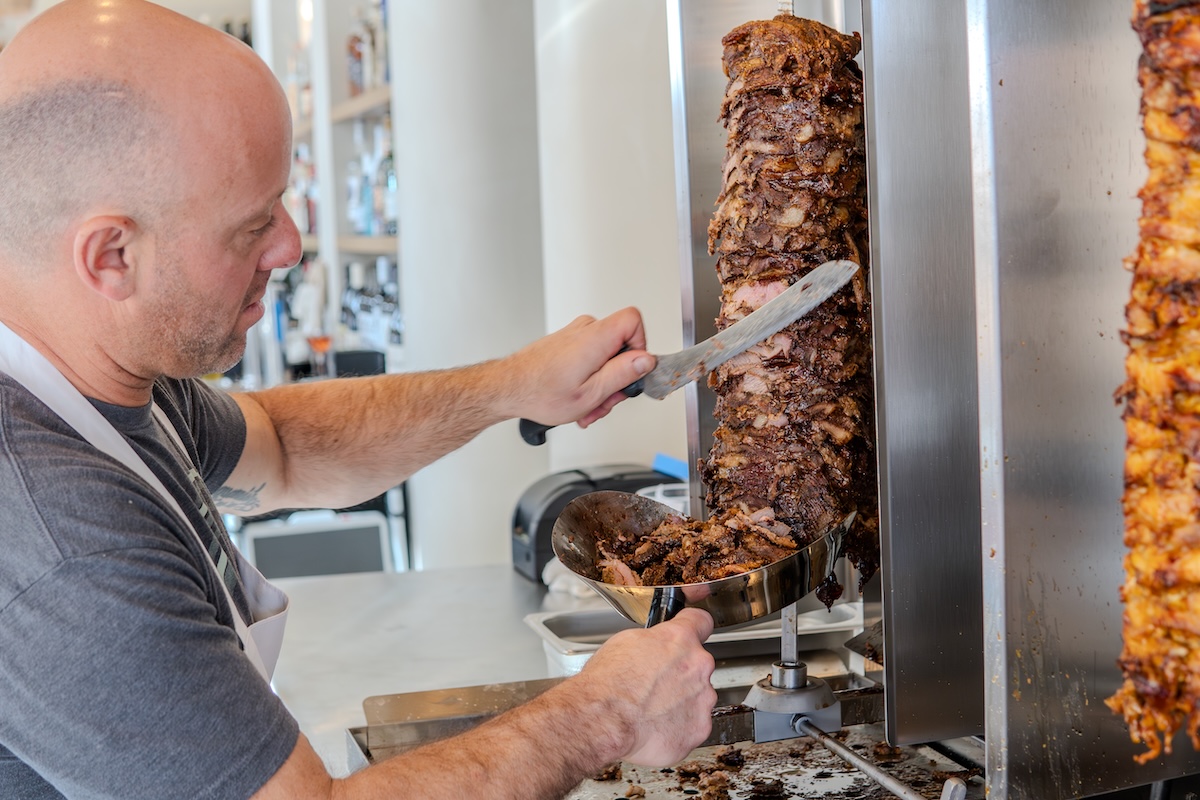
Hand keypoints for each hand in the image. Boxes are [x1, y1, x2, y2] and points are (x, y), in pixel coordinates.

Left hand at [499, 307, 655, 427]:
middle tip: (606, 399)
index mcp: (595, 338)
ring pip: (606, 356)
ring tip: (587, 404)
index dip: (640, 346)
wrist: (508, 389)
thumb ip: (623, 373)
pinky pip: (591, 357)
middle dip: (618, 378)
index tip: (632, 370)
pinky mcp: (568, 343)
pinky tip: (578, 397)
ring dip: (602, 384)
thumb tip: (646, 360)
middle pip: (622, 345)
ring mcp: (575, 335)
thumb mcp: (591, 393)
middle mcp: (585, 330)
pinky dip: (589, 379)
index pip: (634, 321)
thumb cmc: (539, 392)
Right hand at [576, 608, 716, 766]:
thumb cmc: (608, 685)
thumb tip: (656, 647)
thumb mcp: (624, 643)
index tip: (692, 632)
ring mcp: (701, 699)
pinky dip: (678, 727)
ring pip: (696, 697)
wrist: (603, 722)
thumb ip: (653, 642)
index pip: (701, 621)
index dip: (694, 627)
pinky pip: (693, 724)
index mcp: (679, 640)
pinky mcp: (699, 727)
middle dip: (679, 673)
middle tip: (654, 685)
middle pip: (697, 665)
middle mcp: (697, 667)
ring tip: (651, 709)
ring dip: (680, 702)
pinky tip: (656, 726)